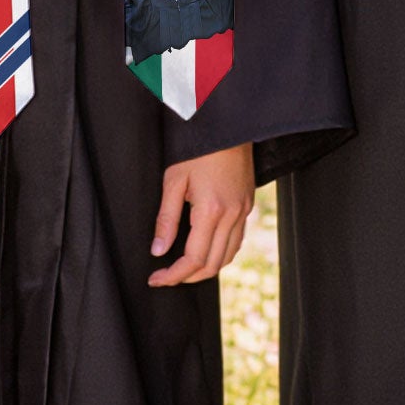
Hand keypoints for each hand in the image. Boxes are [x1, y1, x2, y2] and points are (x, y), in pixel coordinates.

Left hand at [148, 142, 255, 286]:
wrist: (228, 125)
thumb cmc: (199, 148)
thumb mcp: (174, 180)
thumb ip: (166, 219)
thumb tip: (158, 250)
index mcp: (211, 210)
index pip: (193, 259)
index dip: (173, 275)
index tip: (156, 279)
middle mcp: (232, 214)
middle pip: (212, 264)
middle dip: (188, 277)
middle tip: (167, 276)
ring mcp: (243, 210)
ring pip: (228, 255)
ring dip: (206, 268)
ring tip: (184, 268)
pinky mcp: (248, 204)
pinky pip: (237, 240)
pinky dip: (221, 253)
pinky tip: (206, 249)